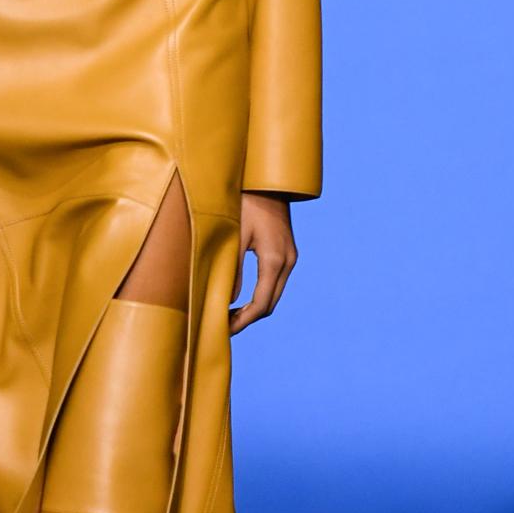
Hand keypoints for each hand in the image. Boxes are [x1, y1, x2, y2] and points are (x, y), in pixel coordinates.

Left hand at [228, 191, 297, 334]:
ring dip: (254, 308)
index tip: (225, 330)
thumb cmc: (246, 203)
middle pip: (270, 304)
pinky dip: (259, 294)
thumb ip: (231, 269)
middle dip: (247, 319)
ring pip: (274, 294)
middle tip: (223, 327)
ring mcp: (290, 257)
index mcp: (274, 260)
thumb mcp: (234, 236)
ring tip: (229, 315)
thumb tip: (226, 300)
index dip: (243, 321)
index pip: (261, 304)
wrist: (268, 182)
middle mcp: (287, 262)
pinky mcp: (287, 252)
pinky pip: (275, 282)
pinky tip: (241, 297)